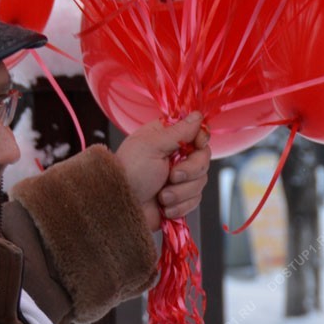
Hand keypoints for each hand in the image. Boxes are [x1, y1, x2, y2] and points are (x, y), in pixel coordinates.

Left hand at [114, 113, 209, 229]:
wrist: (120, 207)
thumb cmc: (129, 172)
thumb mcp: (152, 146)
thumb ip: (179, 131)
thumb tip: (197, 116)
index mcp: (166, 138)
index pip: (197, 133)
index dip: (200, 139)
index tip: (196, 144)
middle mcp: (175, 157)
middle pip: (203, 159)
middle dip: (190, 171)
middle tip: (171, 176)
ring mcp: (178, 179)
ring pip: (200, 182)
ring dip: (181, 192)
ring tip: (162, 195)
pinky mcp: (180, 198)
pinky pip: (194, 201)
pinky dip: (180, 206)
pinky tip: (164, 206)